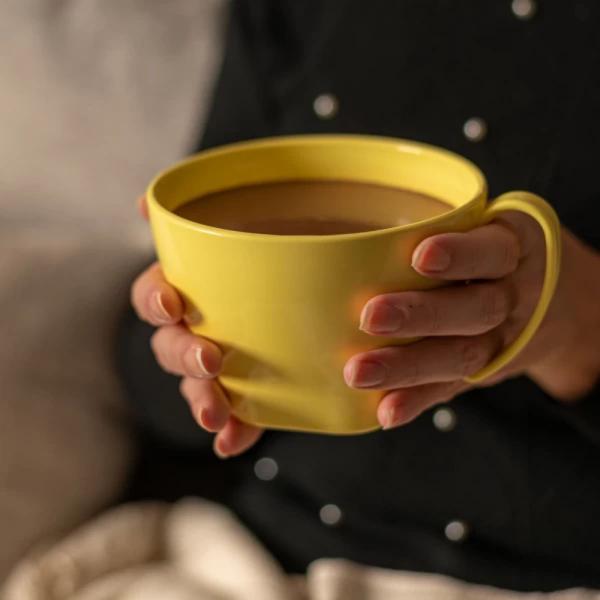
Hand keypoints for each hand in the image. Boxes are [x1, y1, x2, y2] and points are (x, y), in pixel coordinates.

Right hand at [130, 196, 263, 457]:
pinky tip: (232, 442)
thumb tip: (144, 204)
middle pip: (170, 346)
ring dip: (201, 401)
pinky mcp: (246, 391)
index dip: (155, 301)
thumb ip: (202, 219)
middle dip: (183, 356)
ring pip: (196, 386)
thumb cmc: (272, 250)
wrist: (316, 285)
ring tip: (214, 417)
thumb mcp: (248, 230)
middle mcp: (194, 329)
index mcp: (187, 289)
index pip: (153, 295)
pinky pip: (236, 417)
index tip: (173, 305)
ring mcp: (218, 365)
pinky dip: (233, 431)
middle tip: (209, 360)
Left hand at [344, 213, 599, 429]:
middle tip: (371, 316)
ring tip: (360, 373)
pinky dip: (417, 401)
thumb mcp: (493, 230)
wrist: (567, 306)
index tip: (420, 256)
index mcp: (514, 249)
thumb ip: (447, 232)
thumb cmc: (501, 257)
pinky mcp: (488, 372)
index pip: (493, 250)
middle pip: (476, 309)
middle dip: (421, 315)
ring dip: (408, 367)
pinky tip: (386, 411)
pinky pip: (453, 388)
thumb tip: (357, 238)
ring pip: (462, 355)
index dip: (460, 254)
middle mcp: (514, 297)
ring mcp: (503, 340)